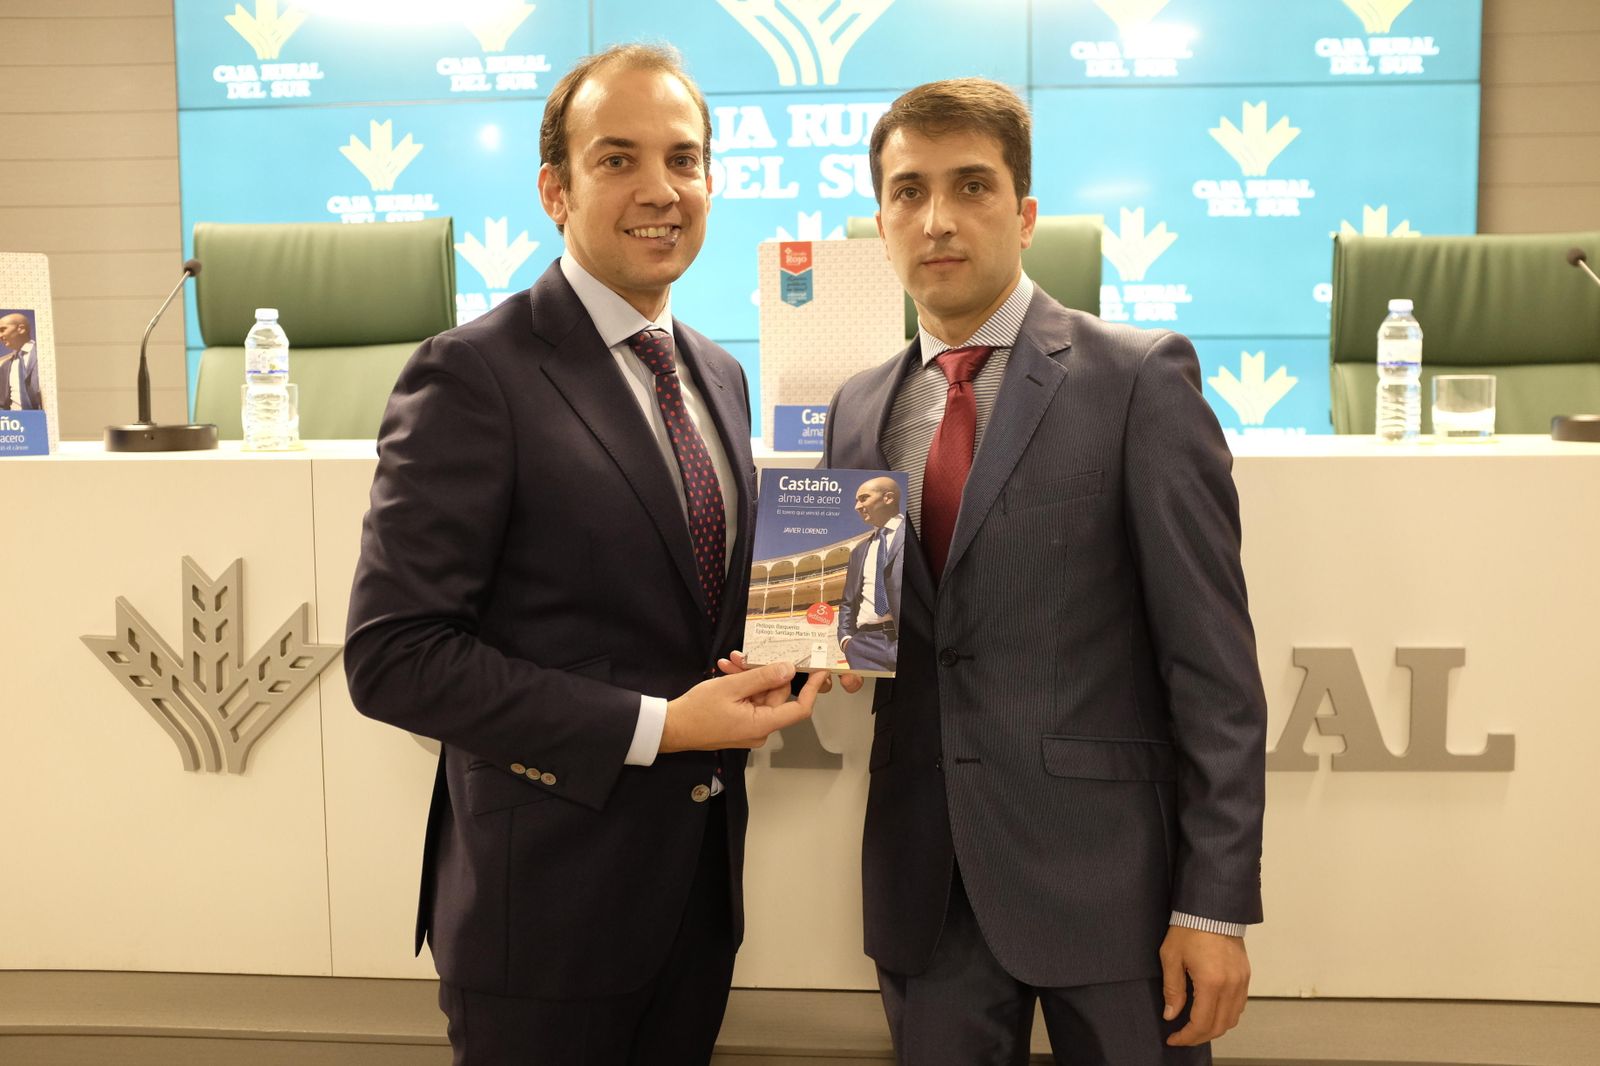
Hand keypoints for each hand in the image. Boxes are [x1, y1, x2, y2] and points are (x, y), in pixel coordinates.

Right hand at [660, 660, 827, 752]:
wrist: (671, 728)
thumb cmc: (698, 710)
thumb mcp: (731, 687)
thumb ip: (762, 677)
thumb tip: (790, 669)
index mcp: (762, 725)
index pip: (800, 709)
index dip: (812, 688)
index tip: (820, 670)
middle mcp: (760, 729)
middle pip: (776, 695)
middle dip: (763, 671)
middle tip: (745, 655)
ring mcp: (750, 727)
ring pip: (760, 694)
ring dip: (748, 675)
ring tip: (729, 661)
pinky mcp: (740, 722)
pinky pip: (749, 700)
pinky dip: (741, 685)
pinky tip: (727, 670)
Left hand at [1160, 925, 1249, 1045]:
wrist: (1212, 908)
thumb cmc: (1189, 928)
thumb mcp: (1171, 957)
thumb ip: (1172, 989)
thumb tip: (1172, 1014)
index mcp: (1211, 983)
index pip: (1201, 1023)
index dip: (1186, 1036)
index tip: (1173, 1038)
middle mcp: (1231, 986)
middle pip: (1219, 1026)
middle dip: (1199, 1037)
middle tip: (1182, 1036)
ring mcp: (1242, 981)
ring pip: (1232, 1019)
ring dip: (1214, 1028)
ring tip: (1195, 1027)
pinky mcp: (1245, 975)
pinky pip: (1239, 1006)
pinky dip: (1226, 1015)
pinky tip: (1211, 1012)